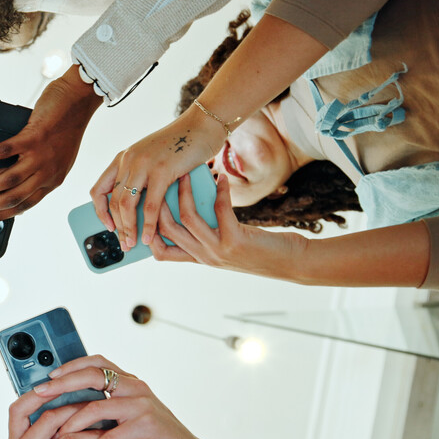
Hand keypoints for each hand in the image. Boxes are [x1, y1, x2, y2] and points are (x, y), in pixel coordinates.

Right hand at [0, 65, 101, 224]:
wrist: (80, 100)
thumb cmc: (66, 126)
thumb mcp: (57, 158)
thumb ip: (40, 174)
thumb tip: (16, 186)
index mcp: (52, 181)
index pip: (22, 206)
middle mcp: (47, 173)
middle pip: (11, 198)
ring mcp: (41, 156)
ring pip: (7, 181)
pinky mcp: (34, 138)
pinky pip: (5, 152)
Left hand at [35, 355, 216, 438]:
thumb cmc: (154, 434)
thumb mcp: (131, 412)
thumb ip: (110, 403)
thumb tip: (74, 403)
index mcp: (130, 381)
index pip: (98, 362)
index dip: (72, 365)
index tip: (50, 375)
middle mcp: (136, 387)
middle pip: (93, 376)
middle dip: (63, 384)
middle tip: (41, 394)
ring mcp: (142, 405)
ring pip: (98, 406)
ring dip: (72, 422)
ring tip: (56, 436)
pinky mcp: (147, 426)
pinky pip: (111, 436)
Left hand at [92, 108, 224, 251]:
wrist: (203, 125)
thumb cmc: (182, 144)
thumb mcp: (152, 157)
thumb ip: (142, 176)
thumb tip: (138, 209)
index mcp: (123, 158)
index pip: (98, 189)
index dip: (100, 211)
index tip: (108, 226)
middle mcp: (128, 160)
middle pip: (113, 201)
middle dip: (118, 227)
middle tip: (124, 244)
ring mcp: (143, 164)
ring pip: (126, 205)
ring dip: (129, 229)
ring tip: (134, 244)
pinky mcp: (161, 170)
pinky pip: (150, 205)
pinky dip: (148, 225)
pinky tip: (149, 237)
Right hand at [150, 173, 307, 279]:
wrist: (291, 264)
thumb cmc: (260, 251)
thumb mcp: (226, 244)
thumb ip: (209, 233)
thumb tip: (194, 203)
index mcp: (199, 259)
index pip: (160, 252)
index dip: (148, 230)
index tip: (147, 205)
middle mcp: (204, 257)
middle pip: (166, 230)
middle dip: (159, 202)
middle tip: (161, 180)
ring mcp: (218, 250)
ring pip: (187, 218)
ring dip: (185, 192)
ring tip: (186, 174)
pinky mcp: (235, 241)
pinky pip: (219, 210)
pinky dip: (219, 191)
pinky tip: (221, 178)